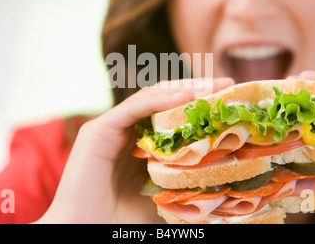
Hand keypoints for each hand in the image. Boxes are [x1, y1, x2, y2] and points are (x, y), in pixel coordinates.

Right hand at [36, 77, 234, 222]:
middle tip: (226, 84)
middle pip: (164, 99)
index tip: (229, 99)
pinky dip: (160, 99)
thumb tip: (225, 181)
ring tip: (212, 87)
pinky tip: (186, 96)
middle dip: (195, 89)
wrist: (85, 234)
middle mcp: (126, 131)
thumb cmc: (122, 223)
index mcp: (140, 144)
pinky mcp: (98, 130)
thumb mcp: (165, 197)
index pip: (172, 114)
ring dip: (182, 89)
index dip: (199, 103)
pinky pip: (133, 108)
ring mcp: (111, 128)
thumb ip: (185, 183)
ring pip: (150, 98)